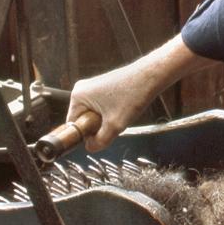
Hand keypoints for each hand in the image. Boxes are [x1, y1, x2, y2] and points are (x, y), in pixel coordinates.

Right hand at [64, 36, 207, 152]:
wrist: (150, 76)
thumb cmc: (132, 95)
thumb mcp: (115, 125)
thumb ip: (100, 141)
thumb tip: (90, 148)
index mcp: (77, 96)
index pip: (73, 125)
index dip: (86, 135)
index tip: (101, 136)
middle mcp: (80, 89)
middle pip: (82, 120)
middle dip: (97, 127)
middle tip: (113, 123)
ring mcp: (91, 87)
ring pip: (92, 115)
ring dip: (104, 120)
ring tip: (119, 114)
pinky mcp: (101, 87)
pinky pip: (99, 108)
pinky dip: (109, 113)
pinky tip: (122, 108)